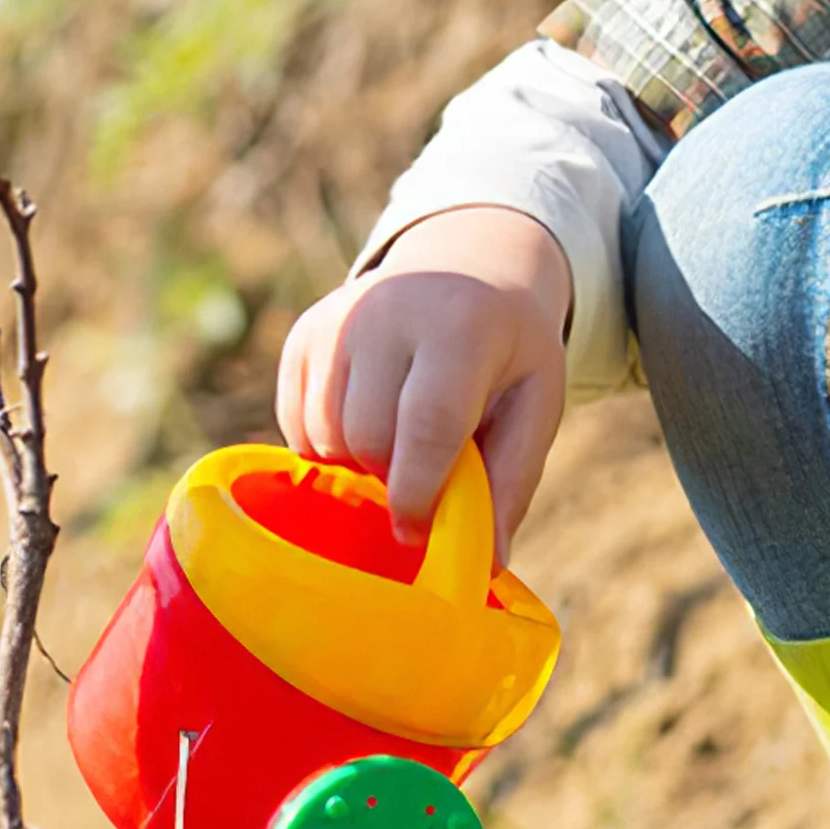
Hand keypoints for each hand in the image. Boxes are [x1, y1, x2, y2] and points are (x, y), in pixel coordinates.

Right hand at [275, 205, 571, 558]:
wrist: (465, 267)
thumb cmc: (505, 354)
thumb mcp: (535, 404)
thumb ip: (513, 480)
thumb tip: (487, 561)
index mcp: (460, 326)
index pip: (427, 424)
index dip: (418, 492)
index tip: (416, 533)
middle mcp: (386, 311)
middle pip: (366, 438)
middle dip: (390, 476)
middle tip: (422, 473)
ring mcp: (335, 319)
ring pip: (323, 438)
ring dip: (357, 464)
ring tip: (396, 442)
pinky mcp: (302, 336)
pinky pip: (295, 429)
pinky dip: (326, 447)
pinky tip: (365, 424)